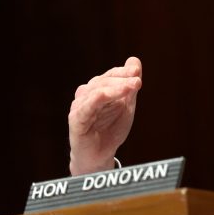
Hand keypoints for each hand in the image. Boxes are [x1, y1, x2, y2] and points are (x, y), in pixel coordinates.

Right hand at [68, 57, 142, 174]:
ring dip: (114, 88)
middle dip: (122, 80)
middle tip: (137, 81)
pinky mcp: (76, 120)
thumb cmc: (111, 128)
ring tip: (131, 86)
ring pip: (96, 92)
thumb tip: (135, 60)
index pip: (111, 75)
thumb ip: (130, 85)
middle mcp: (87, 94)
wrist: (100, 155)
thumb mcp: (126, 105)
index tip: (136, 71)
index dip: (123, 72)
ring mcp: (80, 107)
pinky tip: (105, 95)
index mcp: (98, 89)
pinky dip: (96, 99)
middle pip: (104, 82)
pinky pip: (85, 108)